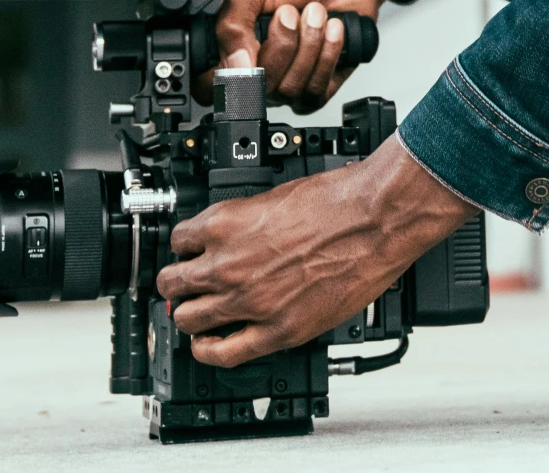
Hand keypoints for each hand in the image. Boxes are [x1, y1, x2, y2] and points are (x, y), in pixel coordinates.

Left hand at [156, 134, 474, 367]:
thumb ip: (247, 221)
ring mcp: (249, 301)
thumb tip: (237, 233)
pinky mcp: (277, 330)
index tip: (189, 253)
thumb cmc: (338, 201)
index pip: (179, 241)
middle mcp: (228, 264)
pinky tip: (207, 346)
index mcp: (225, 224)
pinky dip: (207, 350)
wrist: (375, 219)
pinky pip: (223, 352)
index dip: (184, 248)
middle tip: (183, 286)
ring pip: (188, 318)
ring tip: (195, 314)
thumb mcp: (275, 196)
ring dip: (188, 314)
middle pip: (174, 282)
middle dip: (176, 283)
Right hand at [208, 0, 406, 112]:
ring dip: (309, 43)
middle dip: (282, 44)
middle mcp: (256, 72)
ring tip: (315, 14)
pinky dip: (328, 54)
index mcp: (231, 48)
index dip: (228, 75)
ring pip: (289, 90)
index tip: (250, 45)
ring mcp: (286, 83)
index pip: (211, 87)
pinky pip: (317, 91)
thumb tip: (236, 66)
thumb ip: (231, 25)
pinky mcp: (318, 87)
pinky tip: (332, 29)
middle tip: (290, 12)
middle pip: (257, 89)